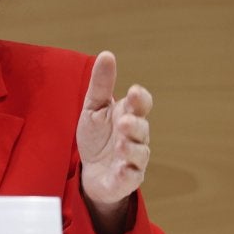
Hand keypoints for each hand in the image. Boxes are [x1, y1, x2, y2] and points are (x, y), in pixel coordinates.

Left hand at [76, 51, 152, 233]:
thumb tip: (107, 54)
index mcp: (129, 115)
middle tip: (124, 121)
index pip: (142, 104)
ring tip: (120, 144)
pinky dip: (128, 173)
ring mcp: (133, 159)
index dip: (141, 99)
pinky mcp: (126, 180)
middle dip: (135, 124)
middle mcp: (136, 136)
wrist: (91, 173)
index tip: (134, 92)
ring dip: (131, 148)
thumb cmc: (97, 137)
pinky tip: (122, 168)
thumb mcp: (94, 108)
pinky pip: (131, 177)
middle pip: (142, 128)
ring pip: (140, 153)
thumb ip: (101, 84)